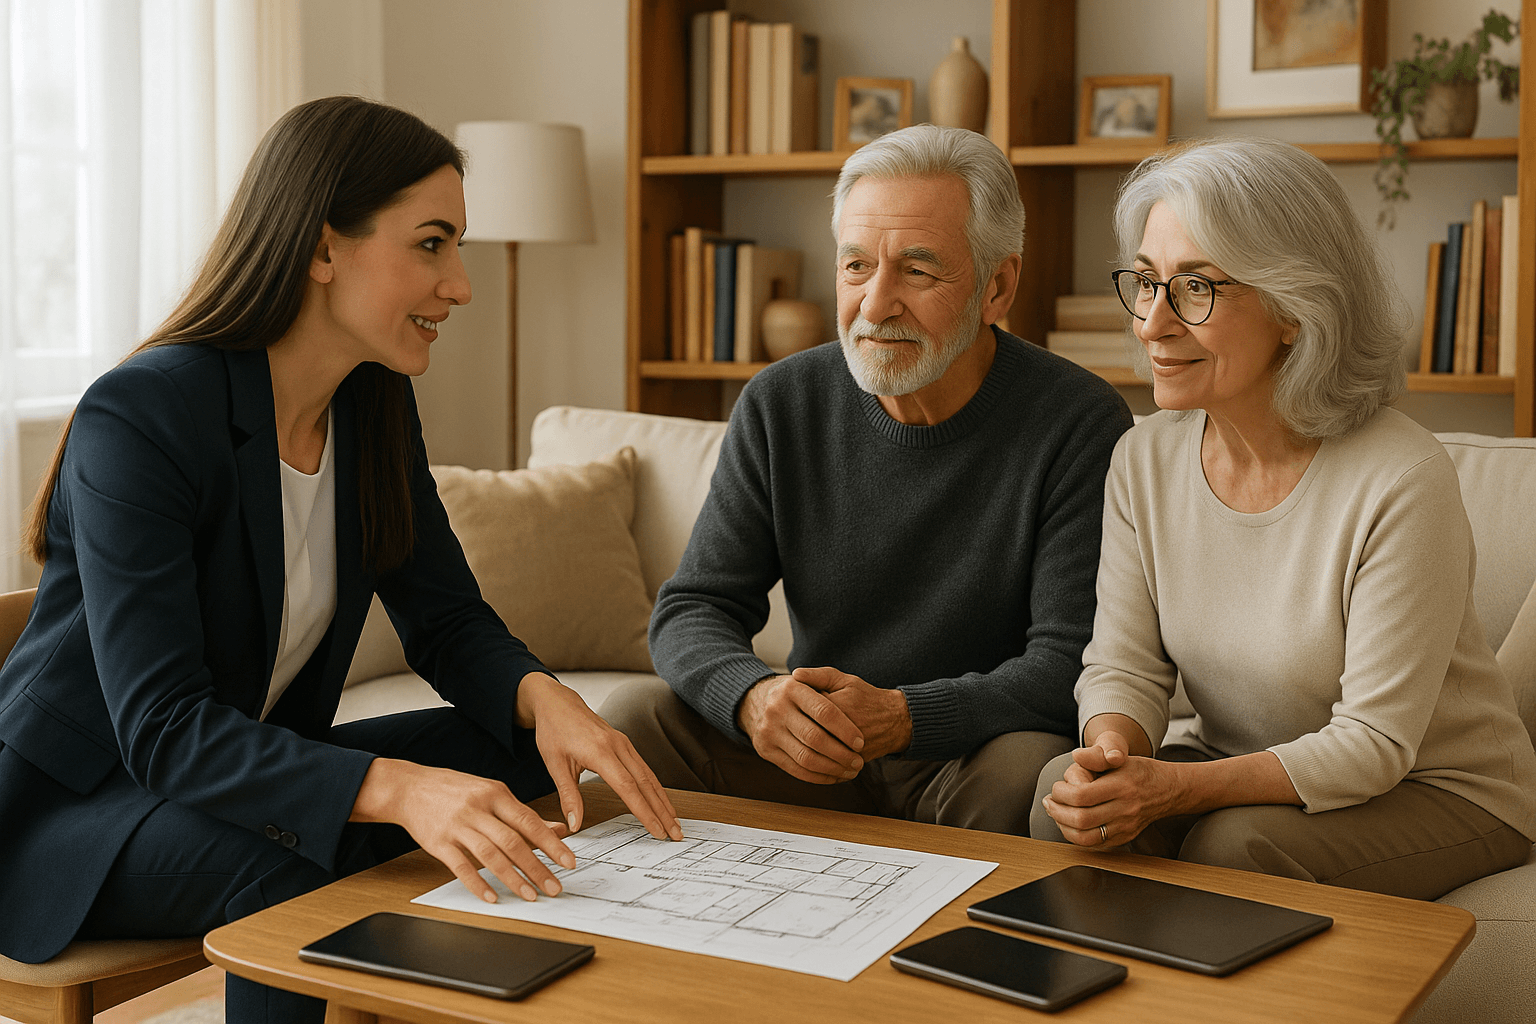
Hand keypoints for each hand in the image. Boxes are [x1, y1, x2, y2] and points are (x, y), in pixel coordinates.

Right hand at [351, 757, 575, 903]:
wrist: (409, 787)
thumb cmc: (455, 790)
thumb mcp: (492, 793)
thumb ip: (522, 814)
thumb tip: (557, 829)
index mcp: (496, 794)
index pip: (529, 821)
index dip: (551, 843)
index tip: (568, 862)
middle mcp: (478, 809)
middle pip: (513, 842)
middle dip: (537, 867)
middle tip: (554, 887)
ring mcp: (457, 825)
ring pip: (490, 855)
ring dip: (513, 878)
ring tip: (530, 895)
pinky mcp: (438, 842)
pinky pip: (460, 866)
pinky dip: (477, 883)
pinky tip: (492, 897)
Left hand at [516, 673, 681, 840]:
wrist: (557, 703)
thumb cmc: (554, 731)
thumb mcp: (554, 765)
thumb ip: (568, 796)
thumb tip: (575, 824)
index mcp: (600, 752)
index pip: (628, 787)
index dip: (644, 811)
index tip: (656, 830)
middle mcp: (618, 746)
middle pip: (646, 783)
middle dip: (662, 811)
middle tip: (675, 833)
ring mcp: (624, 743)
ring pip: (649, 776)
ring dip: (663, 800)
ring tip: (674, 821)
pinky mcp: (624, 744)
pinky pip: (645, 767)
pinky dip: (655, 786)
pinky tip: (661, 799)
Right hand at [736, 673, 865, 783]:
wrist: (755, 700)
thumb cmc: (793, 692)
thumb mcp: (807, 678)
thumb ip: (824, 677)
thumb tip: (840, 695)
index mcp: (792, 688)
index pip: (824, 712)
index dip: (845, 729)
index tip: (860, 742)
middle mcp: (777, 709)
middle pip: (814, 738)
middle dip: (841, 754)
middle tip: (858, 762)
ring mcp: (768, 731)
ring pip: (805, 758)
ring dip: (832, 769)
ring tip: (850, 771)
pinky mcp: (765, 750)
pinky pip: (795, 770)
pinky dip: (818, 777)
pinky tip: (834, 776)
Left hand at [792, 666, 911, 760]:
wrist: (895, 721)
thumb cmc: (866, 697)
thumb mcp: (844, 680)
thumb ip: (819, 675)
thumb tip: (795, 674)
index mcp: (837, 705)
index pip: (805, 709)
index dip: (799, 708)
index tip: (799, 705)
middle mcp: (842, 728)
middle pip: (808, 733)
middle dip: (800, 730)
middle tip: (797, 725)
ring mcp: (849, 747)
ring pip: (816, 752)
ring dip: (805, 748)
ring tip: (802, 740)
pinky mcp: (852, 760)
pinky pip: (828, 765)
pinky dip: (818, 762)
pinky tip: (813, 754)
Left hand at [1040, 734, 1179, 849]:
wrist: (1168, 790)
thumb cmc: (1140, 771)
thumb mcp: (1120, 757)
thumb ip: (1096, 757)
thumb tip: (1075, 756)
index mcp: (1121, 786)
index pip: (1082, 795)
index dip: (1061, 793)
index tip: (1056, 788)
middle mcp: (1124, 809)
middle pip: (1081, 819)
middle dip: (1057, 811)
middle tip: (1049, 802)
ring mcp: (1125, 827)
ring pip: (1086, 837)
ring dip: (1063, 826)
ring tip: (1056, 813)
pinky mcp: (1124, 838)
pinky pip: (1095, 844)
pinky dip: (1076, 836)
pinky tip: (1069, 824)